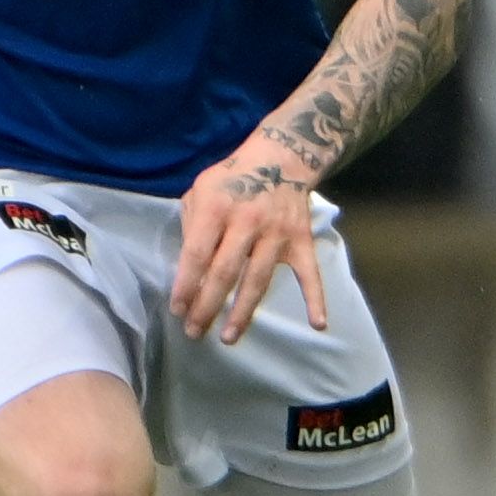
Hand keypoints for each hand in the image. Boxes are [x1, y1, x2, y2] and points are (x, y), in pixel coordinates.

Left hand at [171, 140, 327, 345]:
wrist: (280, 158)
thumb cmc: (232, 179)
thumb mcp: (200, 189)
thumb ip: (190, 224)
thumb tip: (186, 268)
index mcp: (217, 208)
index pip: (197, 254)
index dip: (186, 284)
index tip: (177, 309)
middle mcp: (248, 222)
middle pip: (225, 273)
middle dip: (207, 306)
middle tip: (194, 331)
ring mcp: (277, 233)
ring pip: (258, 280)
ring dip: (243, 312)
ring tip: (228, 337)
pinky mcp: (301, 241)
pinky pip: (310, 274)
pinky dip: (316, 298)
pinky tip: (318, 323)